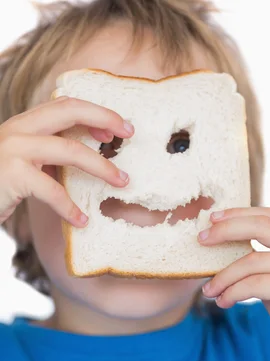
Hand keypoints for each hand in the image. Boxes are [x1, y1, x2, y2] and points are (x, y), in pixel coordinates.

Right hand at [0, 96, 134, 226]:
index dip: (96, 111)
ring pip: (70, 150)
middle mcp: (18, 128)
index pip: (65, 105)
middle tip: (130, 132)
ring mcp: (14, 149)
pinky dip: (70, 207)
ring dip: (101, 167)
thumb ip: (49, 156)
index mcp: (24, 124)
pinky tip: (82, 220)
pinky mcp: (12, 174)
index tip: (120, 125)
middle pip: (69, 111)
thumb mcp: (24, 163)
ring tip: (121, 182)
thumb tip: (89, 158)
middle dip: (104, 117)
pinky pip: (52, 190)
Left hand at [199, 207, 269, 360]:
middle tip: (201, 240)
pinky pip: (255, 284)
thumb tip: (224, 253)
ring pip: (253, 260)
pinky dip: (233, 292)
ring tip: (208, 290)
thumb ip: (264, 264)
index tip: (212, 219)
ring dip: (224, 275)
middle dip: (227, 230)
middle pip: (262, 227)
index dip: (239, 214)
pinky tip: (223, 302)